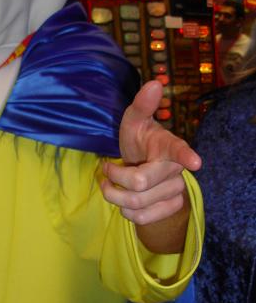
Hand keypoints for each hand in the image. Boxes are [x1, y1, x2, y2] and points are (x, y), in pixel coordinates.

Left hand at [101, 80, 201, 225]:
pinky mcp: (170, 208)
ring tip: (110, 185)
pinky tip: (124, 201)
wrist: (143, 166)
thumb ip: (142, 105)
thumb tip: (154, 83)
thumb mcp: (134, 121)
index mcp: (169, 146)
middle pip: (139, 184)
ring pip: (137, 204)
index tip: (195, 162)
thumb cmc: (139, 141)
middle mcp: (176, 170)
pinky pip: (142, 218)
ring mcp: (175, 191)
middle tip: (106, 170)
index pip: (178, 150)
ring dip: (114, 196)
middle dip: (114, 178)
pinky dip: (125, 212)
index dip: (186, 156)